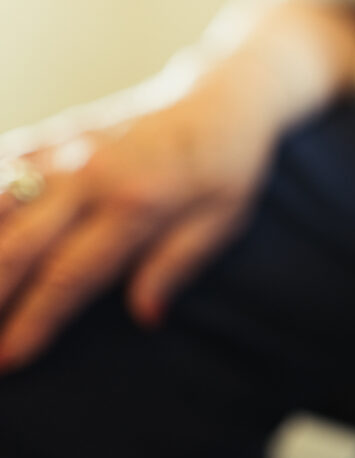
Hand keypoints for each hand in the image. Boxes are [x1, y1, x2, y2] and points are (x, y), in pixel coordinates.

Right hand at [0, 86, 278, 371]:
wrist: (221, 98)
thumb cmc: (228, 166)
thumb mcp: (224, 219)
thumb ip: (179, 263)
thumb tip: (146, 317)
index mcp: (137, 204)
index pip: (71, 275)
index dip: (35, 319)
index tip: (8, 359)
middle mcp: (90, 176)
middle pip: (18, 245)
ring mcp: (66, 150)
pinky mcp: (55, 132)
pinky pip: (1, 162)